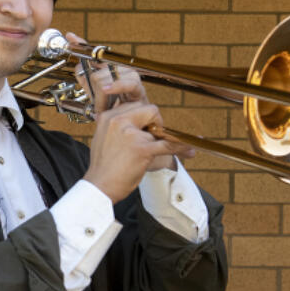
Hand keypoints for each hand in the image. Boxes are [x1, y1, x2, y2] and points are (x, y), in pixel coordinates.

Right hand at [66, 33, 194, 200]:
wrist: (99, 186)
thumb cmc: (103, 165)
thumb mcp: (103, 136)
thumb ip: (118, 125)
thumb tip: (136, 122)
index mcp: (108, 116)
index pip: (135, 105)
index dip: (144, 117)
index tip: (144, 130)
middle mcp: (118, 120)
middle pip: (150, 109)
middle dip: (155, 122)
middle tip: (152, 139)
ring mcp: (130, 134)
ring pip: (159, 125)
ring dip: (163, 138)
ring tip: (165, 149)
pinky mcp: (142, 149)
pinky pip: (167, 145)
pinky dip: (180, 147)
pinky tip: (190, 150)